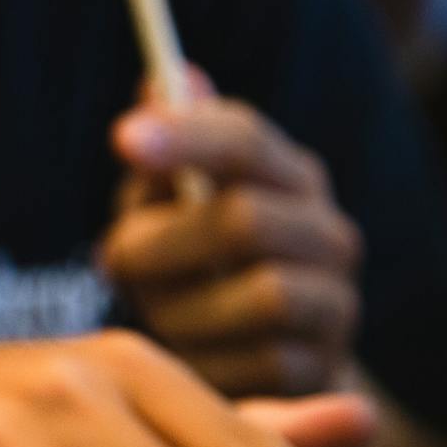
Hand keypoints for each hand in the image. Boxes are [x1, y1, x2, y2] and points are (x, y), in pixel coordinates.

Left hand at [100, 75, 362, 395]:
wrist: (252, 365)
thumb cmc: (189, 269)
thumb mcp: (165, 211)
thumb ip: (161, 159)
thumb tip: (163, 78)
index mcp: (286, 176)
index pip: (244, 138)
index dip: (185, 135)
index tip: (120, 138)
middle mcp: (325, 232)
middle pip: (246, 219)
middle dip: (162, 244)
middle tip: (112, 259)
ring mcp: (334, 302)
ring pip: (261, 296)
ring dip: (181, 308)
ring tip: (153, 312)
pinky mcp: (323, 368)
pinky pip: (260, 363)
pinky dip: (203, 359)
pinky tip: (181, 355)